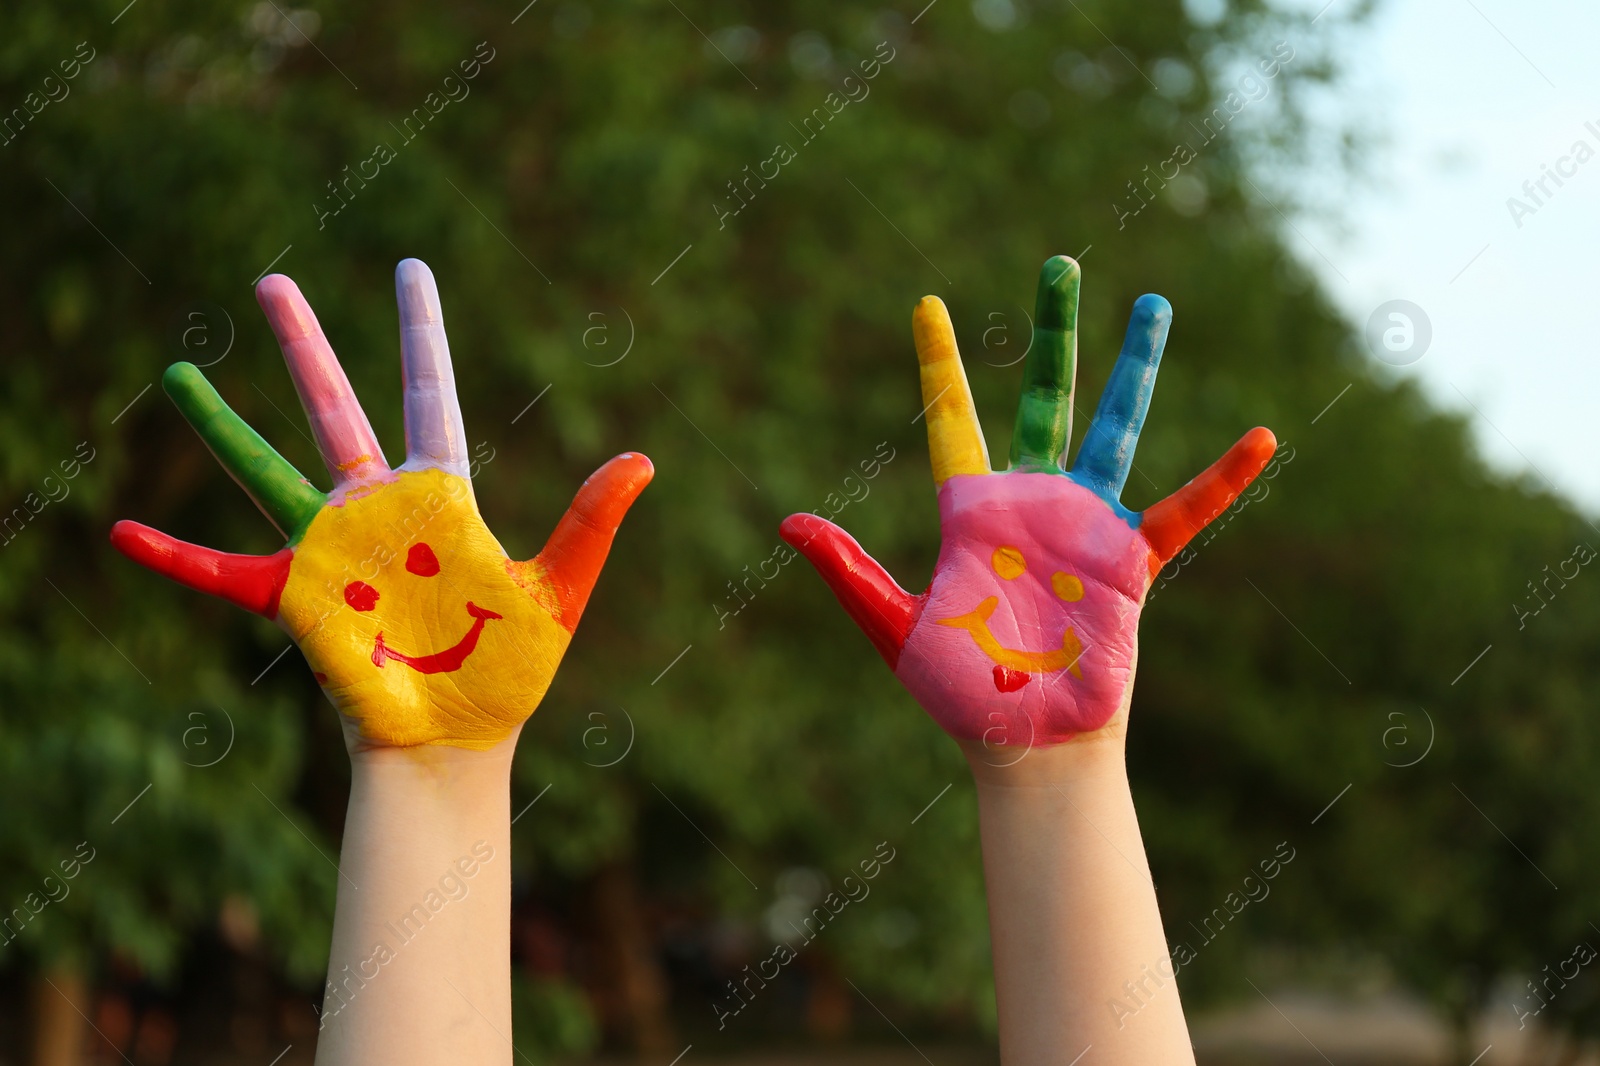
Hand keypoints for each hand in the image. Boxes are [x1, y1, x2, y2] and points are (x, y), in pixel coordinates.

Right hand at [112, 259, 651, 750]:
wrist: (460, 740)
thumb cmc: (509, 671)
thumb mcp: (558, 591)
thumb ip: (590, 522)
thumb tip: (644, 457)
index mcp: (440, 497)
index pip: (427, 391)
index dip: (419, 330)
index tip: (410, 269)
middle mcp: (378, 509)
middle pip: (334, 406)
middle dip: (302, 343)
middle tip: (267, 280)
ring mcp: (332, 548)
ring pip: (267, 467)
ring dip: (221, 425)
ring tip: (176, 372)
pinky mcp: (298, 596)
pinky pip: (224, 571)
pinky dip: (175, 557)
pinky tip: (120, 533)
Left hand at [781, 256, 1273, 748]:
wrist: (1025, 743)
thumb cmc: (958, 694)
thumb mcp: (893, 627)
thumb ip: (850, 570)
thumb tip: (787, 522)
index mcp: (972, 510)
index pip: (953, 417)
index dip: (940, 362)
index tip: (926, 305)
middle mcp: (1032, 502)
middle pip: (1045, 396)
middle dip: (1054, 331)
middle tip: (1060, 265)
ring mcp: (1086, 526)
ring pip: (1116, 427)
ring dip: (1136, 368)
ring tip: (1153, 305)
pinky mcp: (1132, 562)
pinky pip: (1184, 511)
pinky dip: (1222, 479)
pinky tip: (1262, 438)